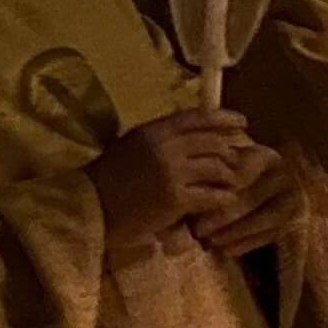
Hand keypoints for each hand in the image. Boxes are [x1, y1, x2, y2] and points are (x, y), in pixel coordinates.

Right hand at [87, 111, 257, 252]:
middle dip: (229, 153)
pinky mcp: (176, 199)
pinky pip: (213, 196)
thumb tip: (193, 132)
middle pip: (214, 143)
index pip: (197, 117)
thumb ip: (160, 138)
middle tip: (234, 163)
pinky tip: (224, 200)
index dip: (224, 118)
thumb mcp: (130, 146)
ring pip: (218, 168)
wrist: (85, 209)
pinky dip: (223, 198)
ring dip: (229, 177)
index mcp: (153, 131)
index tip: (242, 122)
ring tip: (229, 184)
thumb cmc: (106, 179)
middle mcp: (166, 147)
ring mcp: (172, 173)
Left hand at [188, 146, 300, 256]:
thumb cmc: (225, 182)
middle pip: (256, 195)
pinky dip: (248, 244)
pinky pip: (273, 234)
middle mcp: (285, 175)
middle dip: (226, 214)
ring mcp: (294, 198)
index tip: (199, 199)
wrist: (257, 192)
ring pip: (268, 216)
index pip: (245, 170)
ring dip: (237, 231)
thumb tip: (189, 203)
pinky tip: (225, 251)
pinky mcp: (295, 221)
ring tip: (211, 241)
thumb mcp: (216, 175)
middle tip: (198, 229)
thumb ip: (203, 186)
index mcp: (265, 157)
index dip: (222, 185)